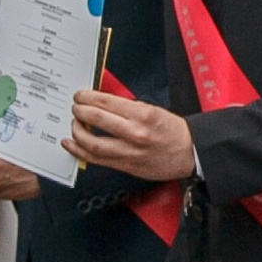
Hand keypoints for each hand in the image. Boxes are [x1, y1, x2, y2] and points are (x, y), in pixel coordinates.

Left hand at [69, 90, 196, 181]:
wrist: (189, 154)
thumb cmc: (173, 131)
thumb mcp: (153, 110)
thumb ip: (128, 107)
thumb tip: (102, 103)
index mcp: (142, 115)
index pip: (106, 102)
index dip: (87, 97)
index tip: (80, 96)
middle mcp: (135, 133)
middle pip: (96, 118)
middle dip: (79, 110)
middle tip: (75, 108)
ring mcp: (129, 152)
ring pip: (91, 142)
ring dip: (77, 131)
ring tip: (74, 124)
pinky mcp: (125, 166)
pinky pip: (96, 159)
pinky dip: (79, 151)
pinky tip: (71, 144)